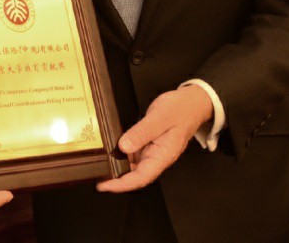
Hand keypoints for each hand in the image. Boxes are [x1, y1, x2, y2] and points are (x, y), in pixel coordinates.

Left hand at [96, 86, 212, 192]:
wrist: (191, 103)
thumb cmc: (179, 110)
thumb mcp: (159, 118)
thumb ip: (142, 132)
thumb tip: (124, 147)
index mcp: (163, 156)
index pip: (141, 177)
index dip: (122, 184)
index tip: (105, 186)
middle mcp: (157, 157)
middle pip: (136, 175)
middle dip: (116, 180)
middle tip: (97, 177)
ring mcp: (152, 151)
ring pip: (134, 165)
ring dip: (118, 168)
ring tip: (100, 167)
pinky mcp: (148, 144)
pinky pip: (134, 153)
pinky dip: (122, 155)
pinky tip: (110, 152)